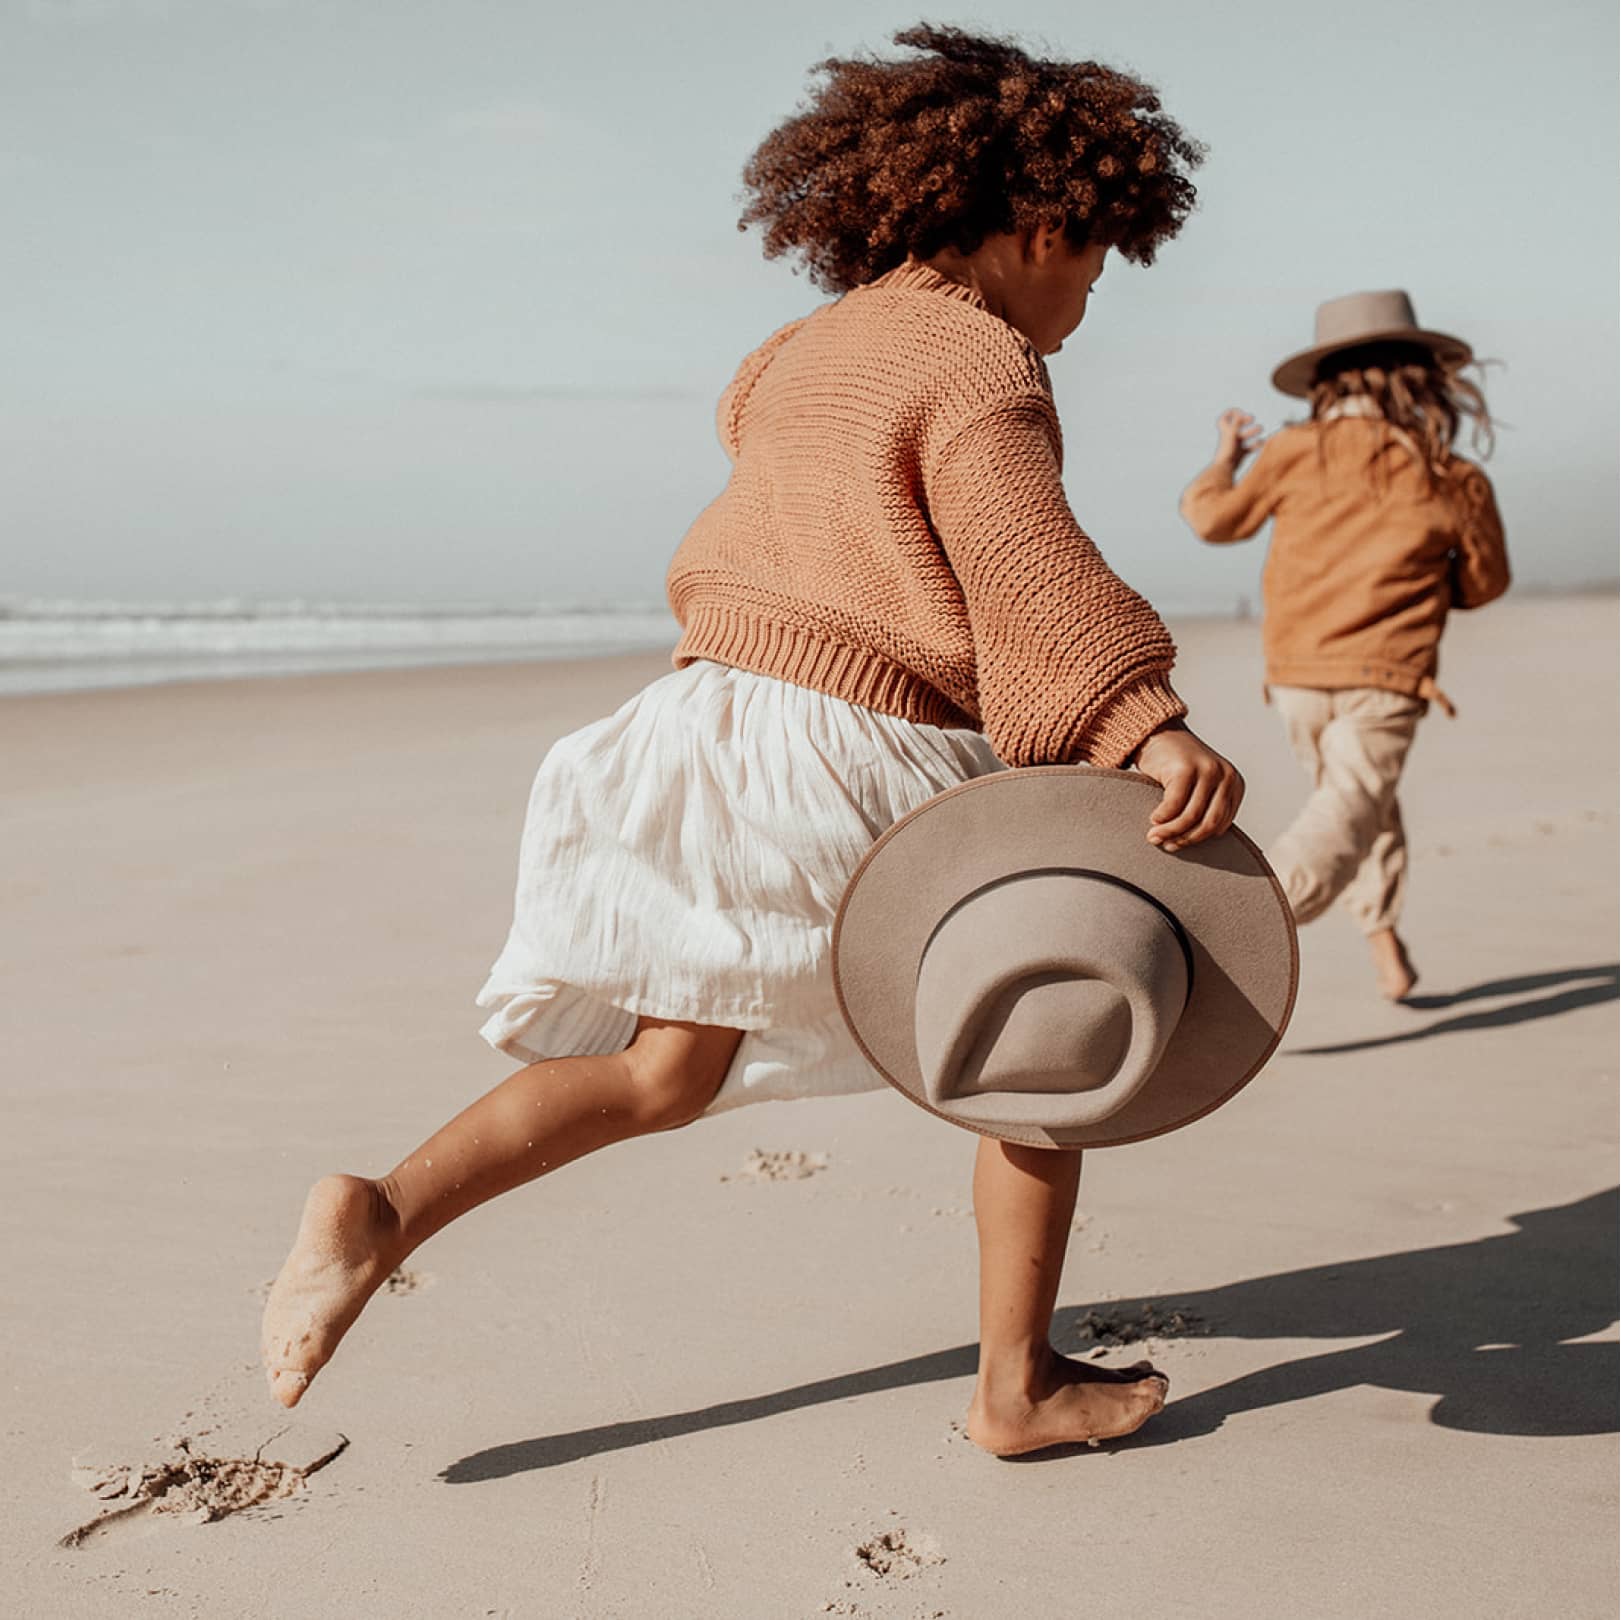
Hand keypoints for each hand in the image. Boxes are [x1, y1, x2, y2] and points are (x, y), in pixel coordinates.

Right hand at [1131, 721, 1244, 852]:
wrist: (1159, 734)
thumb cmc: (1176, 766)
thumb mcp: (1199, 786)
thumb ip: (1205, 807)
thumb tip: (1194, 840)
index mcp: (1234, 784)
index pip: (1221, 824)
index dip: (1198, 839)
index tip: (1178, 844)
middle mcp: (1226, 776)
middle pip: (1209, 823)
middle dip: (1186, 839)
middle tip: (1166, 845)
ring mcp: (1207, 770)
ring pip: (1191, 816)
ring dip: (1170, 831)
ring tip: (1154, 836)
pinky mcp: (1186, 768)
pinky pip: (1174, 805)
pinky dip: (1162, 817)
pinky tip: (1153, 819)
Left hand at [1214, 408, 1263, 469]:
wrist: (1224, 470)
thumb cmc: (1227, 452)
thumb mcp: (1232, 434)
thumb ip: (1236, 424)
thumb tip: (1239, 414)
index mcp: (1226, 431)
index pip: (1224, 418)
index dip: (1232, 413)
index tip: (1240, 413)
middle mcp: (1229, 438)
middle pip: (1236, 426)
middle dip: (1245, 420)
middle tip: (1252, 418)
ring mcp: (1235, 446)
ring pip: (1244, 436)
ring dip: (1252, 431)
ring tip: (1261, 429)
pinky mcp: (1240, 455)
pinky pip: (1249, 448)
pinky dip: (1256, 445)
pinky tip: (1263, 443)